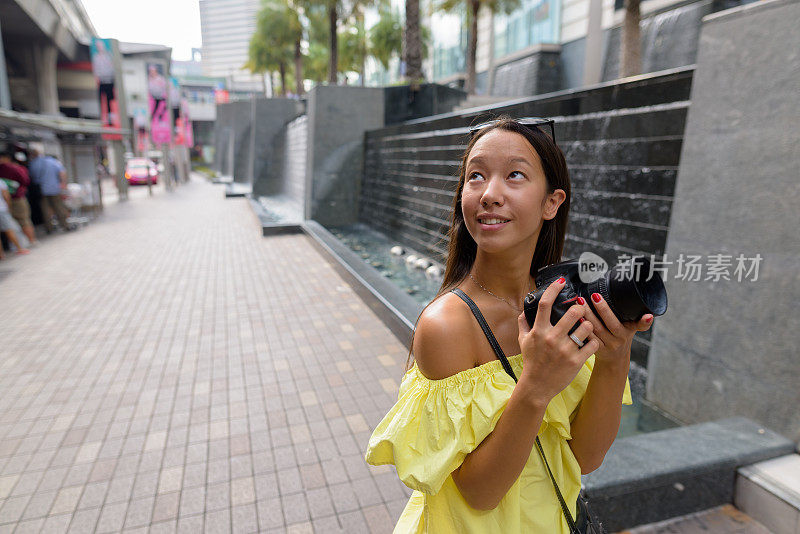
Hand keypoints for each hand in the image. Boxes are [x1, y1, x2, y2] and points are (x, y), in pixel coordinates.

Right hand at [516, 277, 600, 404]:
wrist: (537, 386)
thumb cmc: (531, 362)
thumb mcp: (523, 342)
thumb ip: (524, 324)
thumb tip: (524, 310)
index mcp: (539, 331)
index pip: (545, 304)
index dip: (554, 289)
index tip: (562, 282)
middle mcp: (552, 338)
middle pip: (573, 313)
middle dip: (581, 308)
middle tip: (582, 309)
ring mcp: (565, 350)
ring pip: (587, 327)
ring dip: (589, 325)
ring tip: (587, 327)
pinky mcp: (576, 361)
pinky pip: (593, 344)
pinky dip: (594, 341)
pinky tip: (590, 342)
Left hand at [577, 292, 653, 365]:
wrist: (614, 358)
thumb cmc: (620, 335)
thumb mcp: (631, 327)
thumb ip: (636, 318)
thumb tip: (645, 307)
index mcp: (630, 330)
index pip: (640, 325)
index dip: (645, 321)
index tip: (648, 315)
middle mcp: (621, 338)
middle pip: (612, 324)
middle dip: (604, 309)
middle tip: (595, 296)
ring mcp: (609, 345)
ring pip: (598, 329)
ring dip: (588, 315)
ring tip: (580, 302)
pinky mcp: (597, 349)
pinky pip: (589, 337)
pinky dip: (582, 327)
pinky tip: (576, 317)